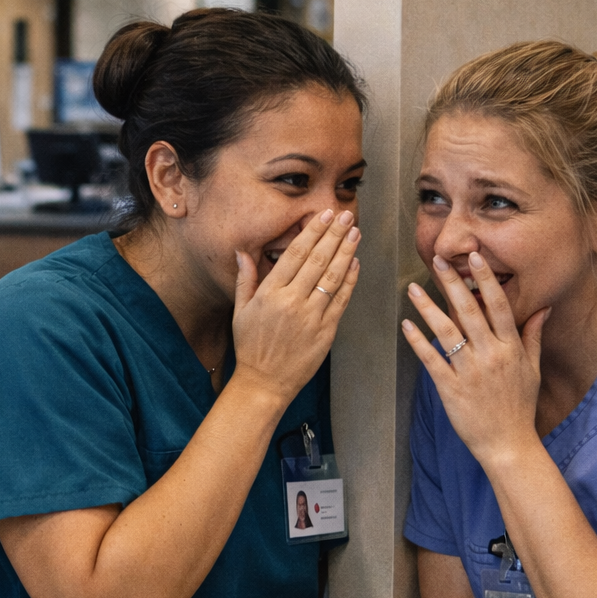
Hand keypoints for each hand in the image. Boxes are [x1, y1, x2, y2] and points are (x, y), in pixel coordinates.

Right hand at [231, 210, 360, 401]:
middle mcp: (292, 302)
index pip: (295, 254)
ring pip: (333, 277)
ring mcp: (311, 317)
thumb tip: (243, 251)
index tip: (322, 215)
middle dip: (333, 235)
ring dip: (346, 251)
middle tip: (345, 215)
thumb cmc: (250, 347)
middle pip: (318, 260)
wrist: (264, 382)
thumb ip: (246, 278)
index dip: (312, 232)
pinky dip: (351, 280)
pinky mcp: (326, 331)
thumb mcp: (240, 310)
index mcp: (270, 294)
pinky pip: (341, 300)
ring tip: (355, 232)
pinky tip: (356, 263)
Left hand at [401, 252, 548, 462]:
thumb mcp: (532, 369)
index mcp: (511, 348)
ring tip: (412, 288)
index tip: (474, 257)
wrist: (509, 443)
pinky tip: (406, 325)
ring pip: (446, 331)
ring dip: (427, 308)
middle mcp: (491, 355)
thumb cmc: (520, 406)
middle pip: (469, 311)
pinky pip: (432, 360)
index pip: (498, 305)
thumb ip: (534, 336)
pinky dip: (418, 342)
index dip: (486, 279)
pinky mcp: (451, 388)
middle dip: (451, 283)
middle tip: (437, 260)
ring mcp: (470, 371)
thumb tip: (543, 307)